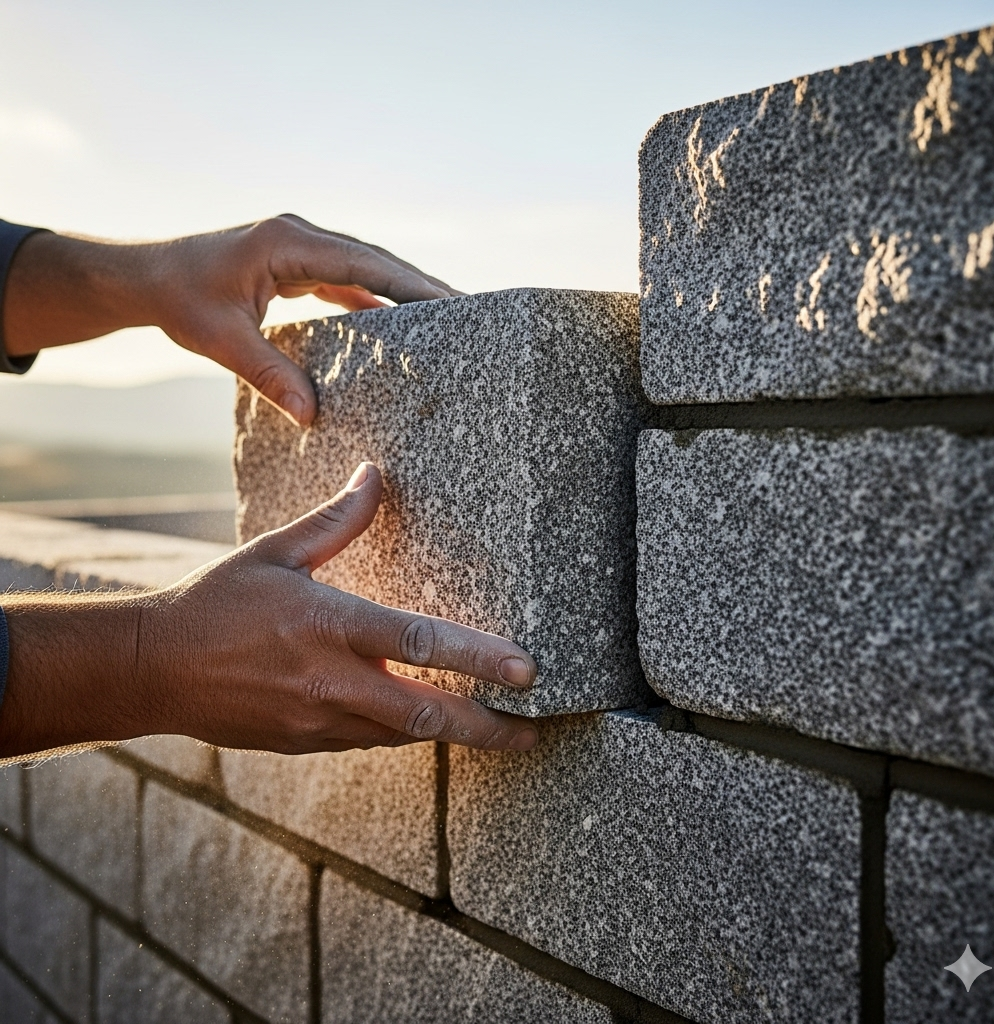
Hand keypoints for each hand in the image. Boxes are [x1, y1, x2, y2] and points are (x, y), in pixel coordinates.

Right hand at [0, 463, 537, 759]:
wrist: (153, 669)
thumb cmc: (216, 601)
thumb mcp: (275, 551)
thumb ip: (335, 522)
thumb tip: (375, 475)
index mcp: (328, 624)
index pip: (421, 643)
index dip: (480, 659)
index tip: (529, 671)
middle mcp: (330, 681)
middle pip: (427, 713)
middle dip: (486, 726)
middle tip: (533, 729)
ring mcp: (316, 720)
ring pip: (403, 736)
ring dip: (451, 734)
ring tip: (497, 732)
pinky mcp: (304, 744)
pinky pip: (368, 742)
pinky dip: (404, 734)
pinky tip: (426, 723)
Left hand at [3, 215, 460, 426]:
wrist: (145, 276)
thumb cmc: (178, 299)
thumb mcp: (221, 340)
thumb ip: (269, 374)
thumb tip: (312, 417)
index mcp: (286, 242)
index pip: (363, 263)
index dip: (410, 284)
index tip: (454, 302)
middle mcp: (301, 237)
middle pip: (376, 261)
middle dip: (422, 286)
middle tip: (471, 311)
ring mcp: (301, 248)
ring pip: (366, 268)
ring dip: (403, 292)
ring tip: (450, 319)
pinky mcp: (299, 264)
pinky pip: (348, 281)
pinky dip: (375, 300)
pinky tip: (401, 325)